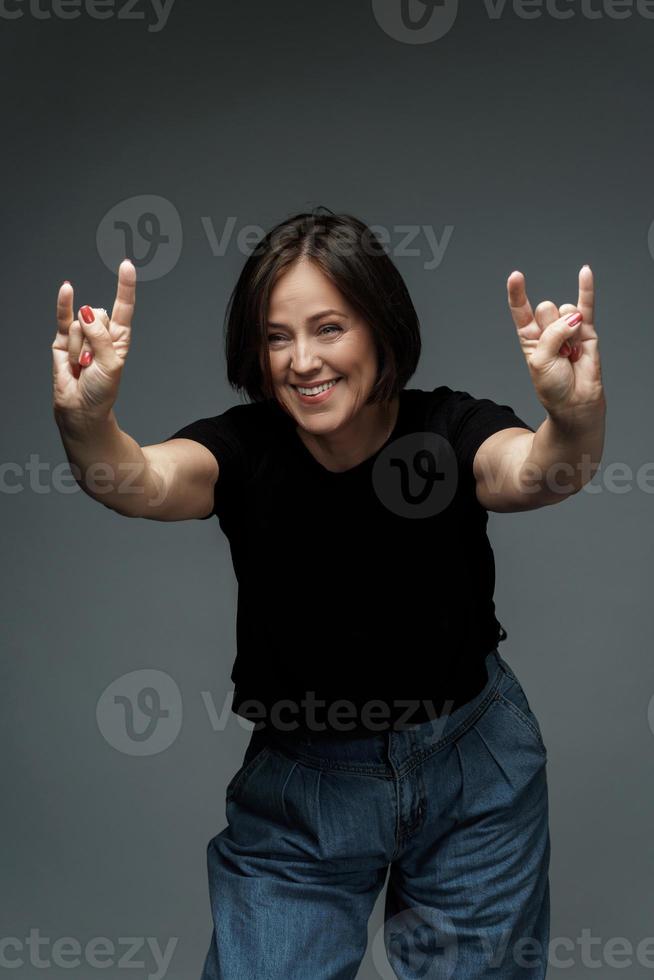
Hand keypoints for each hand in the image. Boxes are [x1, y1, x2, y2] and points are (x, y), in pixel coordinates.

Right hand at [52, 259, 134, 432]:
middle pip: (98, 314)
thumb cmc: (101, 390)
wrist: (80, 407)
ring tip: (81, 366)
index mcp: (119, 338)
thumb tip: (87, 311)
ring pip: (79, 324)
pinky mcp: (63, 338)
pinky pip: (63, 317)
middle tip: (92, 362)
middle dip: (93, 339)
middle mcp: (101, 332)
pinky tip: (67, 289)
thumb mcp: (111, 364)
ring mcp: (82, 334)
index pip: (123, 307)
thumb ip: (101, 337)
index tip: (126, 265)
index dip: (125, 286)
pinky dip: (64, 303)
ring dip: (79, 349)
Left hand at [507, 265, 604, 421]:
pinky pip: (587, 304)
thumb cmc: (552, 386)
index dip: (517, 293)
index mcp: (529, 336)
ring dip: (570, 334)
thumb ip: (553, 336)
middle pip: (547, 308)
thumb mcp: (540, 362)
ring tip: (571, 354)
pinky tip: (585, 271)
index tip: (515, 276)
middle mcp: (547, 328)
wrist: (575, 402)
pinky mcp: (587, 330)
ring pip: (566, 310)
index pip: (521, 309)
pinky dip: (587, 288)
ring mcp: (568, 327)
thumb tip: (575, 317)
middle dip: (552, 329)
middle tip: (558, 352)